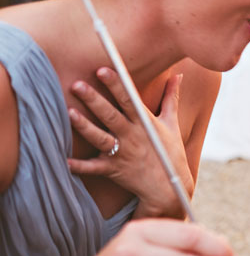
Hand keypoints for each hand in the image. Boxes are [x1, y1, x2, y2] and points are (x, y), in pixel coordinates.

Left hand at [68, 67, 193, 218]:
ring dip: (84, 127)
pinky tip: (64, 160)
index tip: (103, 69)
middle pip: (111, 115)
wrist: (169, 186)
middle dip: (94, 99)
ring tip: (69, 113)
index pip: (129, 98)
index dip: (116, 84)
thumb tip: (179, 74)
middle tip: (77, 85)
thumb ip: (172, 97)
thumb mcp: (172, 123)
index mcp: (145, 122)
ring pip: (101, 138)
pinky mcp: (114, 170)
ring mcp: (123, 153)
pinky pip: (94, 168)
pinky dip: (80, 166)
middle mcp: (133, 136)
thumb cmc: (169, 151)